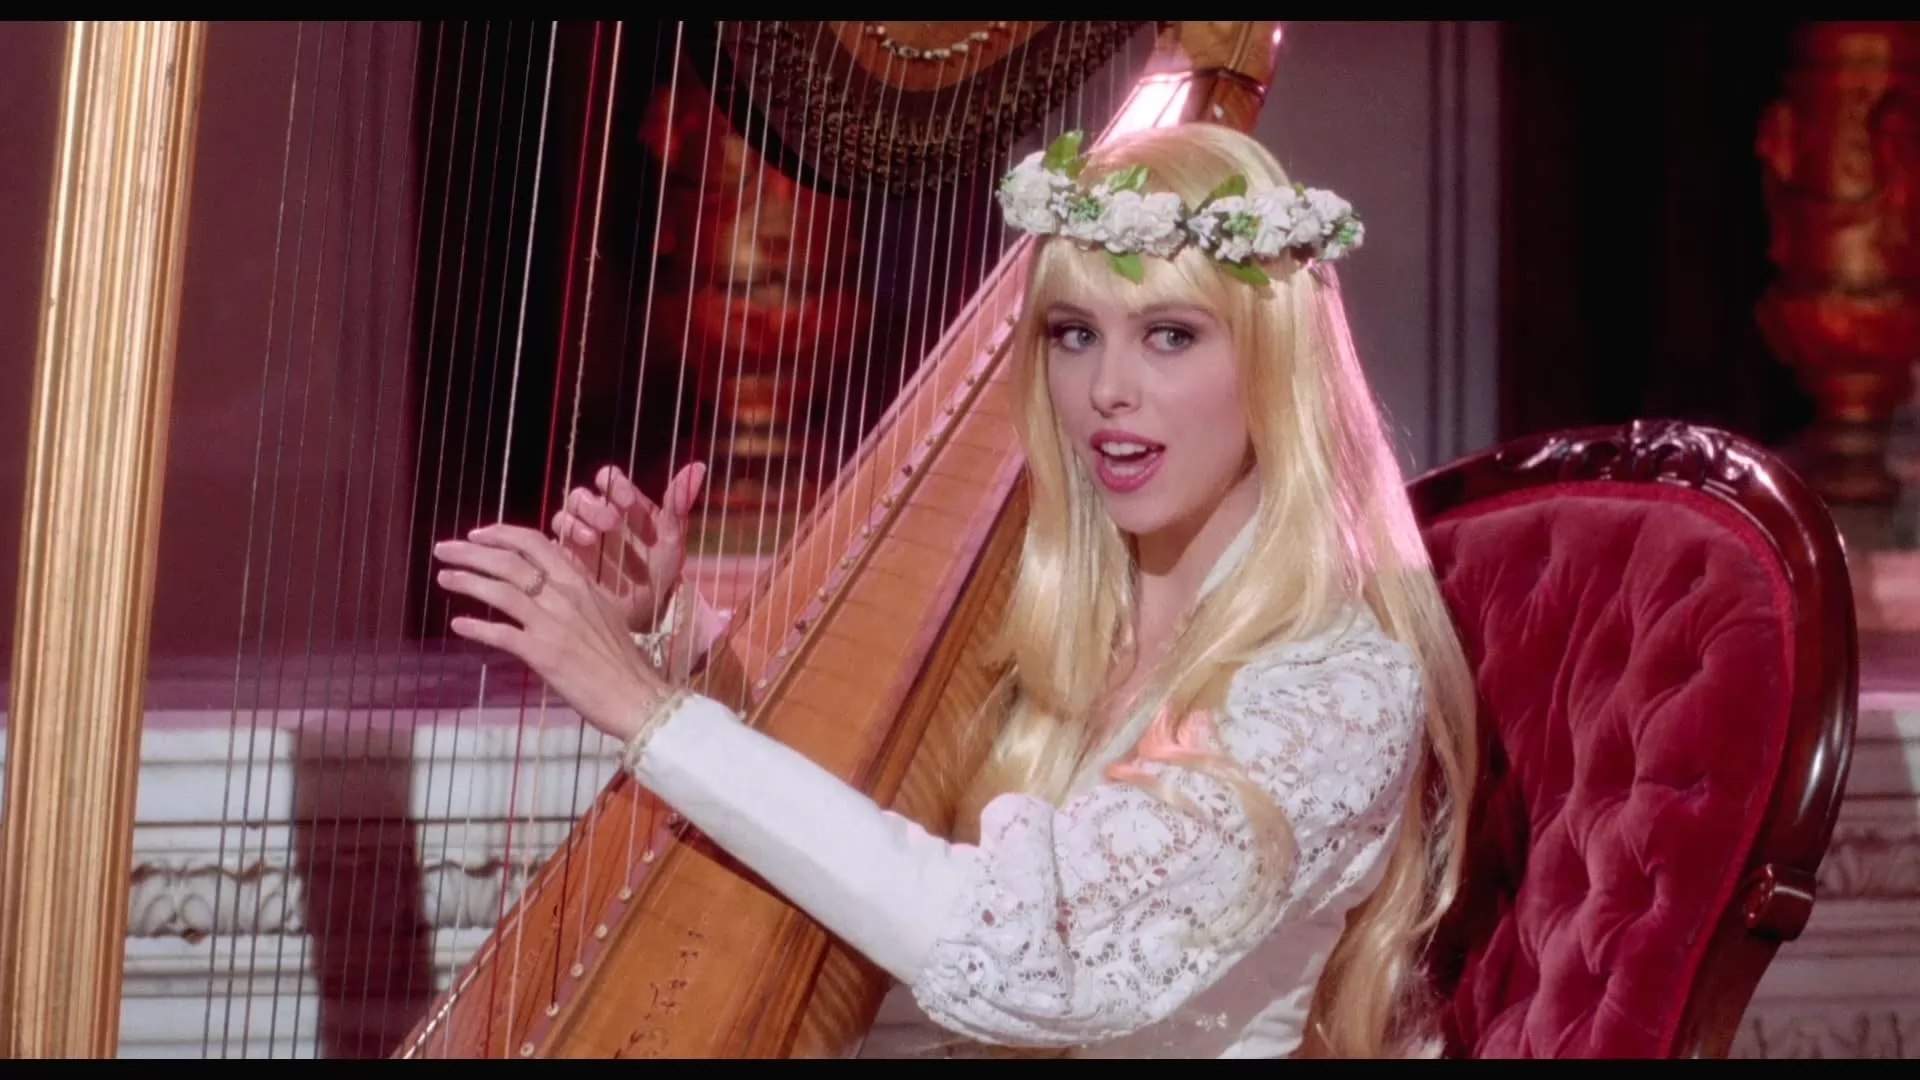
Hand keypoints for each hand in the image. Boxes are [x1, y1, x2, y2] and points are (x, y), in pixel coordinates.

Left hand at [433, 523, 672, 742]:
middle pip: (510, 562)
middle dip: (471, 552)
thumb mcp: (604, 610)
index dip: (501, 535)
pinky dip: (477, 627)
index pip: (535, 542)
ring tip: (443, 577)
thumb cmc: (623, 658)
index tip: (477, 535)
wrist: (636, 695)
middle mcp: (565, 595)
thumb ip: (578, 588)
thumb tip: (553, 572)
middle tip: (443, 549)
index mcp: (581, 581)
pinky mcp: (544, 654)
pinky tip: (458, 624)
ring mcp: (554, 624)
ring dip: (467, 581)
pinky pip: (502, 634)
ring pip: (502, 591)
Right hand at [550, 461, 705, 634]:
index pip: (609, 478)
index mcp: (623, 504)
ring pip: (566, 512)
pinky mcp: (566, 555)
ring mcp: (580, 534)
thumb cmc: (660, 569)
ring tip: (593, 537)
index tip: (626, 499)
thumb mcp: (673, 539)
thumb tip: (698, 466)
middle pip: (583, 495)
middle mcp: (598, 514)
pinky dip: (566, 535)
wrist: (644, 610)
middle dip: (595, 505)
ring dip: (577, 519)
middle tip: (612, 522)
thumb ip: (679, 503)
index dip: (614, 483)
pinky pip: (556, 537)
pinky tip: (583, 545)